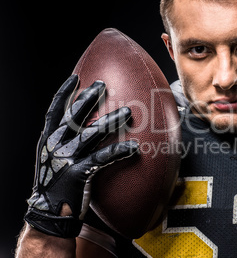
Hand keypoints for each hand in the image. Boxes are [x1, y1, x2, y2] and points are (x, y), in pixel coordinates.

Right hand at [24, 75, 137, 237]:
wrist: (49, 212)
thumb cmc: (56, 183)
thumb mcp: (53, 158)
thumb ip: (64, 142)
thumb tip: (83, 128)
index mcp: (48, 139)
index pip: (54, 110)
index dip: (65, 93)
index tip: (75, 79)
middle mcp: (56, 145)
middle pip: (74, 116)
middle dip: (88, 98)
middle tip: (102, 85)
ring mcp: (67, 158)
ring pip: (91, 133)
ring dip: (110, 121)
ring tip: (127, 112)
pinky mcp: (79, 173)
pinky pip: (103, 158)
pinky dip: (119, 151)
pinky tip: (134, 147)